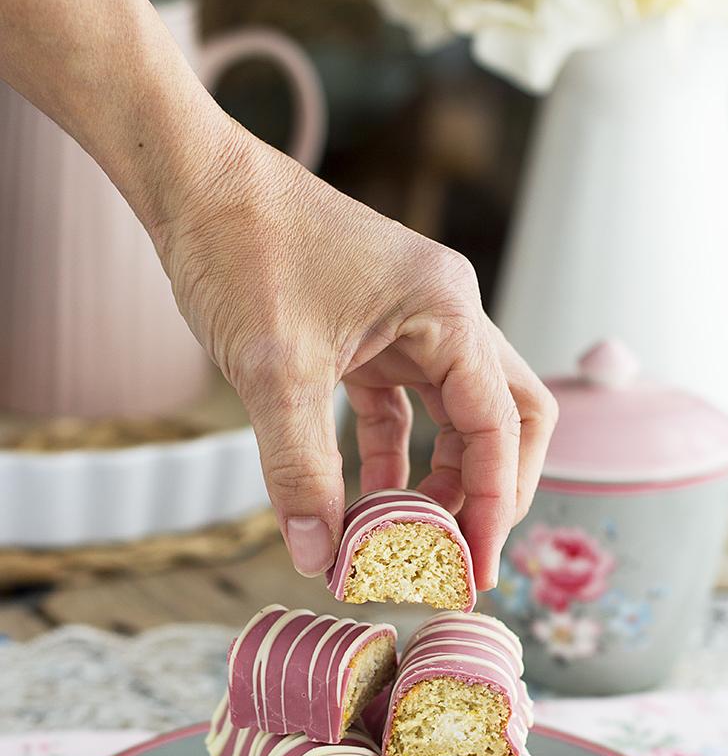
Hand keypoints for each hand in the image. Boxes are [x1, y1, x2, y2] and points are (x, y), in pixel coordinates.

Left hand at [157, 116, 557, 589]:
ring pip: (457, 418)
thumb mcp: (276, 371)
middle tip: (464, 557)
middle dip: (491, 491)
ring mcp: (412, 325)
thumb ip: (301, 470)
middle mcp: (445, 316)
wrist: (195, 185)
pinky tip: (370, 501)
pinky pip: (403, 410)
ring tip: (412, 541)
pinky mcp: (375, 336)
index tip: (476, 570)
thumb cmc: (243, 248)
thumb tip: (316, 556)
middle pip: (505, 419)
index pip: (499, 425)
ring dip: (441, 480)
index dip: (495, 505)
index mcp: (447, 312)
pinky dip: (394, 458)